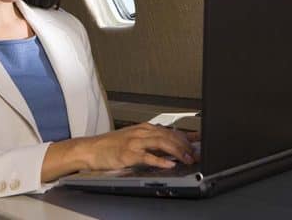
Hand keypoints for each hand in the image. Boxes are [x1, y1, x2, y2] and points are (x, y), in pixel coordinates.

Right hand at [81, 122, 197, 169]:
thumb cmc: (110, 145)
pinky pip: (148, 156)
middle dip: (185, 145)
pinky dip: (160, 160)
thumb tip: (171, 147)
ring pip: (162, 143)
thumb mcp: (134, 139)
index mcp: (144, 128)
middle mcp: (142, 132)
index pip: (171, 130)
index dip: (187, 136)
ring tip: (188, 159)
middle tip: (196, 154)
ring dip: (177, 151)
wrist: (91, 149)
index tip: (200, 140)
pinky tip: (170, 164)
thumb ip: (152, 141)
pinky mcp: (128, 154)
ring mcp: (135, 142)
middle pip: (169, 135)